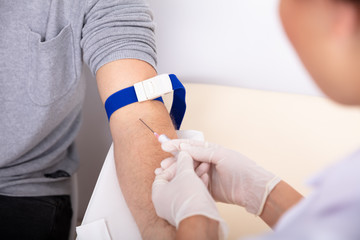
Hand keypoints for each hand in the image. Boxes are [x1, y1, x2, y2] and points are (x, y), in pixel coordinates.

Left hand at [152, 151, 226, 238]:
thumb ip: (183, 161)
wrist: (202, 219)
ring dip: (195, 175)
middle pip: (175, 179)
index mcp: (158, 193)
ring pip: (186, 186)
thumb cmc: (189, 196)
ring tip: (205, 166)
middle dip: (187, 168)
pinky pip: (192, 195)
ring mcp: (177, 207)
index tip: (183, 157)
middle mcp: (165, 202)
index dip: (174, 164)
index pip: (163, 173)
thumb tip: (183, 153)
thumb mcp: (185, 173)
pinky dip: (198, 185)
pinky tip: (206, 177)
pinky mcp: (189, 210)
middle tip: (195, 160)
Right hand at [161, 140, 280, 214]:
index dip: (176, 145)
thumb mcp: (220, 155)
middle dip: (173, 162)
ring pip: (187, 173)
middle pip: (186, 160)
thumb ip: (202, 152)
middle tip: (162, 165)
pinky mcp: (207, 188)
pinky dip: (183, 183)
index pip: (190, 146)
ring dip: (175, 173)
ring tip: (163, 174)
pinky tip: (175, 184)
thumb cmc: (241, 168)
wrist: (252, 189)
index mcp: (210, 151)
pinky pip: (193, 184)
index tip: (164, 146)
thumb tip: (183, 148)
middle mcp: (207, 162)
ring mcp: (206, 175)